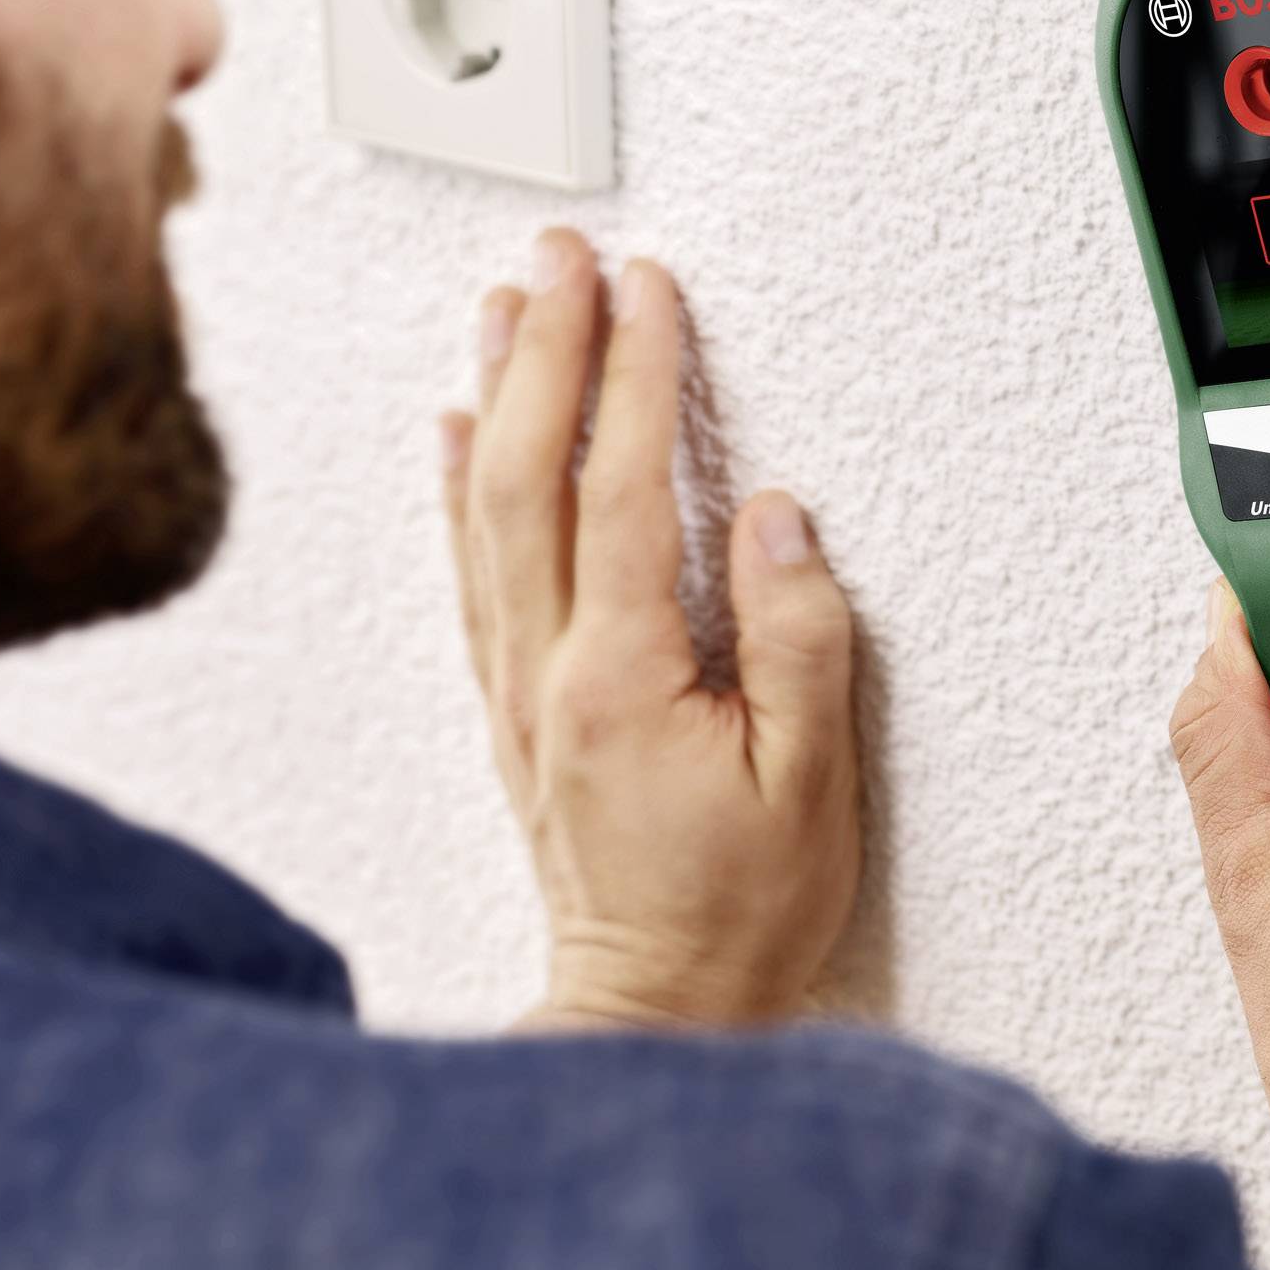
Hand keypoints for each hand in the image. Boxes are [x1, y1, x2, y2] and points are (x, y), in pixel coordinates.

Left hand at [440, 229, 859, 1030]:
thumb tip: (775, 517)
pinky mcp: (513, 707)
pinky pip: (470, 571)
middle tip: (562, 255)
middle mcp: (548, 670)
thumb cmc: (740, 912)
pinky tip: (456, 432)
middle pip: (529, 475)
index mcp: (622, 677)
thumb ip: (798, 639)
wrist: (651, 1014)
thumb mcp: (813, 783)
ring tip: (505, 304)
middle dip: (547, 350)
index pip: (622, 490)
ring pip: (485, 509)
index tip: (648, 289)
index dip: (634, 376)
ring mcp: (517, 687)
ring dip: (496, 394)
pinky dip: (457, 488)